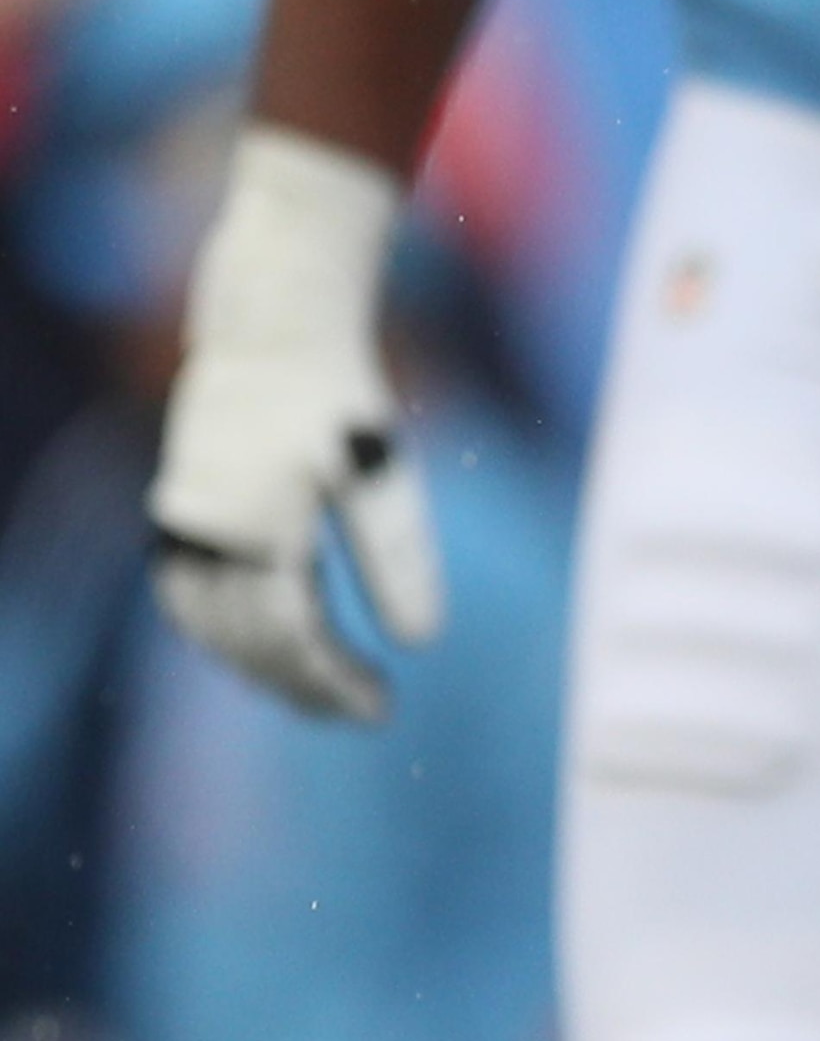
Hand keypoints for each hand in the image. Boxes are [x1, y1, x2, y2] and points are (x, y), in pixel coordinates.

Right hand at [147, 128, 444, 723]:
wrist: (273, 331)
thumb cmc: (340, 401)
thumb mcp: (385, 478)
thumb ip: (396, 559)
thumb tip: (422, 643)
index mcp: (253, 527)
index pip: (288, 637)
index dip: (332, 683)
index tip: (380, 709)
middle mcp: (201, 530)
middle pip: (245, 641)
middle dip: (302, 684)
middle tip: (360, 709)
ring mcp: (179, 519)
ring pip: (207, 624)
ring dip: (260, 665)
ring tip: (323, 688)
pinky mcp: (176, 508)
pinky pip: (189, 593)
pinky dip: (227, 628)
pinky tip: (280, 640)